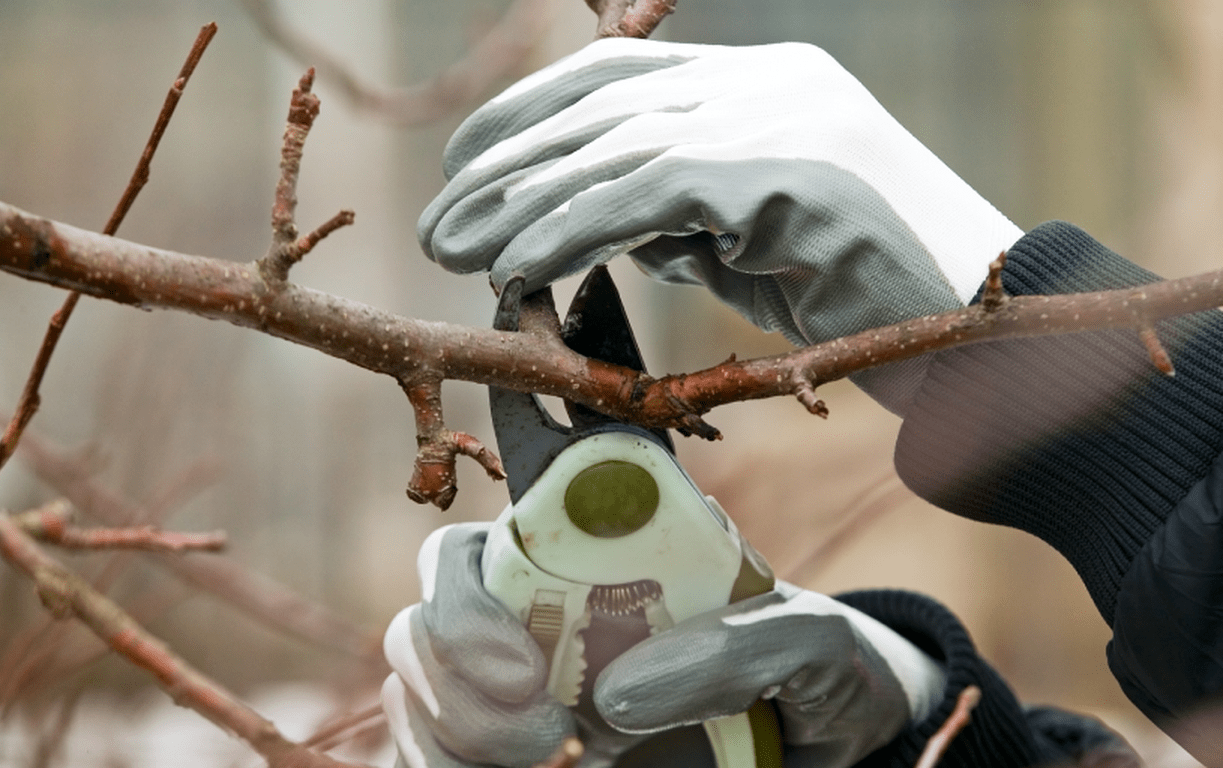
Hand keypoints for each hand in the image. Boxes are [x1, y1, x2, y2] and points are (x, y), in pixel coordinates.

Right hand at [382, 524, 946, 767]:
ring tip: (557, 761)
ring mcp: (514, 700)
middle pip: (423, 628)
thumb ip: (741, 645)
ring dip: (456, 735)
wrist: (827, 746)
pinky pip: (429, 758)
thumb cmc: (816, 674)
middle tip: (544, 732)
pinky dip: (446, 764)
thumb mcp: (810, 640)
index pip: (472, 548)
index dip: (460, 592)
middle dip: (458, 681)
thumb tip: (621, 692)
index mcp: (583, 565)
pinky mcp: (509, 756)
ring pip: (413, 699)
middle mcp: (530, 625)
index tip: (523, 666)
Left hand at [418, 39, 1021, 411]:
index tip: (464, 164)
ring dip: (519, 202)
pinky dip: (568, 231)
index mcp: (761, 82)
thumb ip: (684, 219)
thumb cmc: (871, 296)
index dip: (529, 114)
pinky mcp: (785, 170)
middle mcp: (767, 82)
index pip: (617, 74)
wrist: (987, 331)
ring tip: (453, 250)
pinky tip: (514, 268)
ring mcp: (780, 117)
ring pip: (614, 146)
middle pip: (601, 103)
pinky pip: (645, 194)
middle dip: (506, 163)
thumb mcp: (757, 244)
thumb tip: (601, 227)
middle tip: (439, 222)